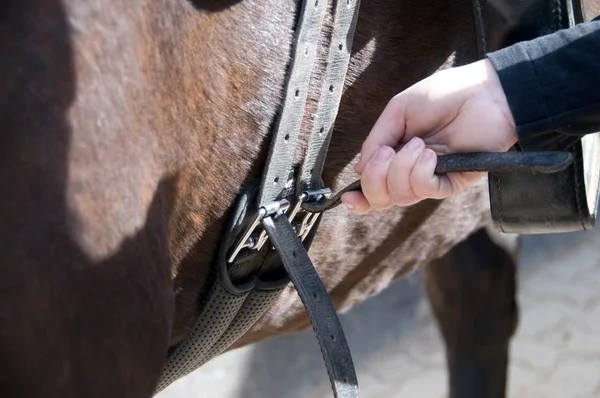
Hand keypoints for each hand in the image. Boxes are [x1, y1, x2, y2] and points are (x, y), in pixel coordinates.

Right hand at [341, 59, 517, 213]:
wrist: (485, 92)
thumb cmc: (444, 95)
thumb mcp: (398, 111)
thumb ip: (376, 140)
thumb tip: (358, 170)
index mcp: (395, 155)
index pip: (374, 186)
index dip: (359, 197)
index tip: (347, 197)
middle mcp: (409, 172)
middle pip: (380, 197)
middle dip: (375, 179)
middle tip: (387, 153)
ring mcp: (430, 179)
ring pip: (399, 196)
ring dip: (400, 169)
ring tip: (419, 144)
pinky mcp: (451, 182)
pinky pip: (424, 190)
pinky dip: (420, 172)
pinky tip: (429, 154)